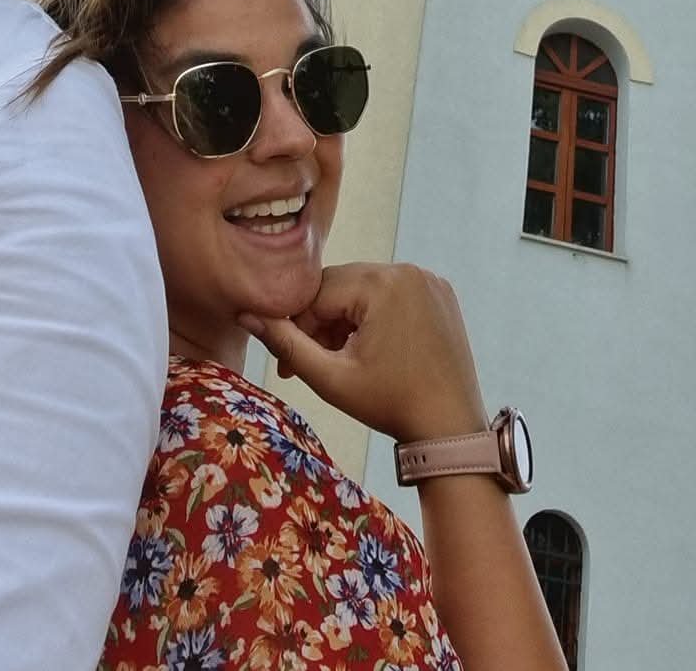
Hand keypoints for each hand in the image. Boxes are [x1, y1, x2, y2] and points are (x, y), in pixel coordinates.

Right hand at [241, 262, 488, 443]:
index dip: (297, 327)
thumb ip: (285, 343)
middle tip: (311, 364)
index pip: (317, 293)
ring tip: (341, 360)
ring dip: (346, 320)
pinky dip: (375, 316)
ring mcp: (428, 278)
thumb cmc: (389, 404)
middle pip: (341, 287)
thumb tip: (244, 314)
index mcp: (380, 282)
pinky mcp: (440, 292)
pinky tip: (372, 351)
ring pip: (365, 290)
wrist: (451, 428)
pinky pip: (393, 294)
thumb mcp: (330, 378)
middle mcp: (407, 268)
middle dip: (321, 324)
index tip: (287, 364)